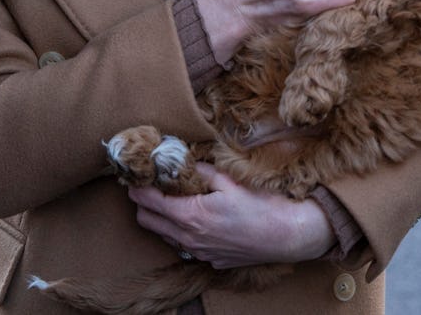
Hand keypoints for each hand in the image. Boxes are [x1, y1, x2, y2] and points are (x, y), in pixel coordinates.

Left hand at [128, 164, 332, 267]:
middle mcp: (189, 238)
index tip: (135, 172)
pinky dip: (180, 229)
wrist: (285, 236)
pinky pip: (184, 244)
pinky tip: (195, 214)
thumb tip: (184, 161)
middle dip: (142, 200)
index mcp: (190, 215)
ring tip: (172, 195)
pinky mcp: (210, 259)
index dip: (137, 185)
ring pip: (163, 234)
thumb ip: (201, 171)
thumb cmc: (260, 206)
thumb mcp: (229, 180)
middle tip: (151, 181)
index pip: (148, 201)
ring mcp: (199, 252)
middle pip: (147, 220)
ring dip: (160, 215)